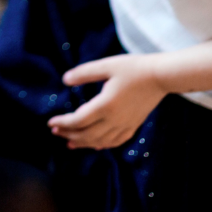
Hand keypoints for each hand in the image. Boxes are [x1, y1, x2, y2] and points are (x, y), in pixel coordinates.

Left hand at [52, 54, 166, 149]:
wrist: (161, 76)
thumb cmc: (134, 68)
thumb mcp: (107, 65)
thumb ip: (85, 73)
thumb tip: (65, 79)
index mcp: (106, 105)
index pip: (78, 120)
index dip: (63, 123)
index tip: (50, 123)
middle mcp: (115, 119)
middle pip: (86, 134)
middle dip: (69, 134)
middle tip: (55, 132)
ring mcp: (125, 124)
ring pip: (100, 141)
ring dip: (83, 143)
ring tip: (70, 142)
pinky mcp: (133, 125)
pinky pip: (115, 141)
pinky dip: (102, 145)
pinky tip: (96, 145)